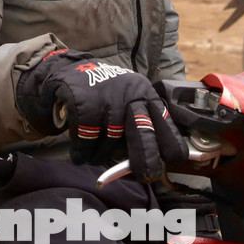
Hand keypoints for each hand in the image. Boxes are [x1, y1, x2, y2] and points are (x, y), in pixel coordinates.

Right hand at [15, 49, 187, 181]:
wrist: (69, 68)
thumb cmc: (105, 94)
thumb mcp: (129, 99)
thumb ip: (142, 124)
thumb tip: (155, 159)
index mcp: (144, 94)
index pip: (163, 121)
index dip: (170, 142)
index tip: (174, 160)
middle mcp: (129, 94)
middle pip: (142, 133)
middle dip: (145, 158)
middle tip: (145, 175)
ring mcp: (107, 97)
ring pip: (110, 141)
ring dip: (101, 156)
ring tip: (94, 157)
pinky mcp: (84, 102)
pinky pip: (86, 138)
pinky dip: (82, 152)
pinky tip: (79, 155)